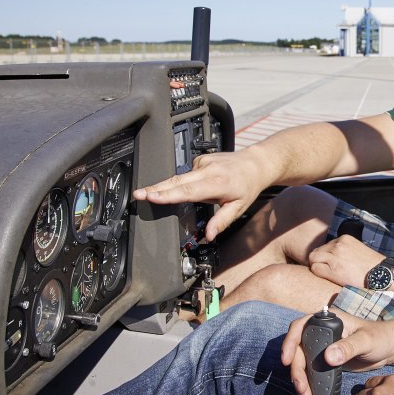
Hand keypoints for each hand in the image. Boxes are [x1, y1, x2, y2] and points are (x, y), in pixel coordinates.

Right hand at [132, 150, 265, 241]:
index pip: (187, 191)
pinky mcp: (200, 159)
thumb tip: (209, 235)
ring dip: (168, 186)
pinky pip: (187, 173)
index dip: (168, 194)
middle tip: (138, 194)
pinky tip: (195, 186)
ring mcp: (203, 162)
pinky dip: (186, 181)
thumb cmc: (247, 186)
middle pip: (176, 181)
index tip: (151, 196)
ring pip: (179, 177)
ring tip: (154, 193)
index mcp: (216, 183)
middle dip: (155, 188)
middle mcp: (208, 170)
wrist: (255, 164)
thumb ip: (221, 222)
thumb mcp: (238, 208)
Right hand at [282, 311, 390, 394]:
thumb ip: (348, 347)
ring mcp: (322, 347)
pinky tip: (309, 393)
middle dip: (296, 368)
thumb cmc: (380, 337)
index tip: (286, 359)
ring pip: (302, 362)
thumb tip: (329, 357)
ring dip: (300, 378)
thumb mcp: (366, 340)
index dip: (289, 341)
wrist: (388, 349)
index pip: (300, 326)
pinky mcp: (326, 361)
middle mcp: (321, 332)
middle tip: (300, 386)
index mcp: (328, 321)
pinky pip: (311, 370)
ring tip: (304, 394)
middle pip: (298, 349)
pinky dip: (308, 382)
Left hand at [308, 235, 383, 287]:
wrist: (381, 273)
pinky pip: (315, 269)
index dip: (325, 256)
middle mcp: (338, 244)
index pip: (325, 246)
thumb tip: (333, 256)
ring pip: (313, 258)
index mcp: (344, 238)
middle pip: (317, 251)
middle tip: (325, 270)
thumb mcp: (357, 249)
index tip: (329, 264)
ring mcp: (335, 255)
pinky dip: (317, 273)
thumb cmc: (371, 266)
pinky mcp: (333, 268)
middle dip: (319, 260)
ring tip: (327, 274)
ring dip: (317, 266)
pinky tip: (327, 277)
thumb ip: (344, 249)